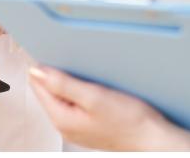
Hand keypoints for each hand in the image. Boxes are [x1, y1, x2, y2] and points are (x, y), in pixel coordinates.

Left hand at [28, 66, 189, 150]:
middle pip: (48, 91)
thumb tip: (36, 71)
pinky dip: (80, 91)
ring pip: (62, 96)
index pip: (38, 85)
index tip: (53, 49)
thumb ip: (62, 83)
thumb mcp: (94, 96)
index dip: (43, 64)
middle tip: (72, 57)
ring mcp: (76, 127)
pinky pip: (75, 103)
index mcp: (61, 118)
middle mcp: (65, 125)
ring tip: (86, 71)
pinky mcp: (88, 125)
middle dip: (56, 72)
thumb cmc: (130, 121)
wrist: (153, 140)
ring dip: (69, 81)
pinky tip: (94, 86)